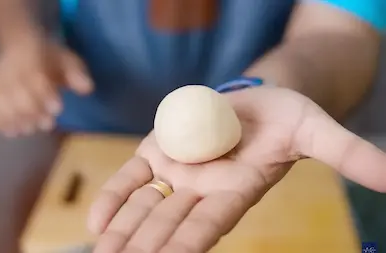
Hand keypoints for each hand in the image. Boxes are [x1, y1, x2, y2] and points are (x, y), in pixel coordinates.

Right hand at [0, 38, 92, 137]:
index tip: (58, 109)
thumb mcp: (67, 59)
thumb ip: (77, 74)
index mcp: (30, 59)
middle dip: (32, 113)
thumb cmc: (48, 58)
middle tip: (48, 123)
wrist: (19, 46)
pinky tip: (12, 129)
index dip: (45, 95)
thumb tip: (87, 89)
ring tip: (30, 128)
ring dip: (15, 122)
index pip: (34, 78)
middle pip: (15, 96)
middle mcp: (9, 71)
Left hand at [87, 86, 385, 252]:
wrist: (256, 100)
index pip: (206, 228)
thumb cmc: (285, 116)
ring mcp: (177, 172)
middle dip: (144, 249)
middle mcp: (201, 190)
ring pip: (146, 208)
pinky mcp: (158, 152)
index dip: (185, 246)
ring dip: (122, 233)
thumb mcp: (314, 129)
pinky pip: (132, 178)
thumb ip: (344, 153)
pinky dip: (114, 198)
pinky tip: (96, 224)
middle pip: (168, 227)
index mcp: (235, 192)